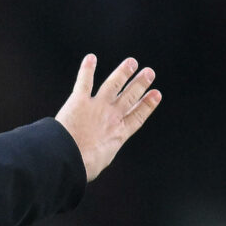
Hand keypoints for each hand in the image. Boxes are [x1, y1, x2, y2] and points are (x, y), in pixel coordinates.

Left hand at [55, 54, 160, 181]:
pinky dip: (87, 69)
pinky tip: (90, 58)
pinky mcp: (79, 102)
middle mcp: (111, 117)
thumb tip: (93, 157)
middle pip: (130, 97)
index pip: (137, 116)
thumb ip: (100, 153)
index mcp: (119, 134)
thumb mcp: (98, 163)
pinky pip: (84, 82)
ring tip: (131, 62)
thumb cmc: (83, 167)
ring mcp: (97, 107)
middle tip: (149, 72)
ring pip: (113, 85)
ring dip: (123, 72)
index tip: (156, 94)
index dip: (148, 105)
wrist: (70, 160)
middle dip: (140, 84)